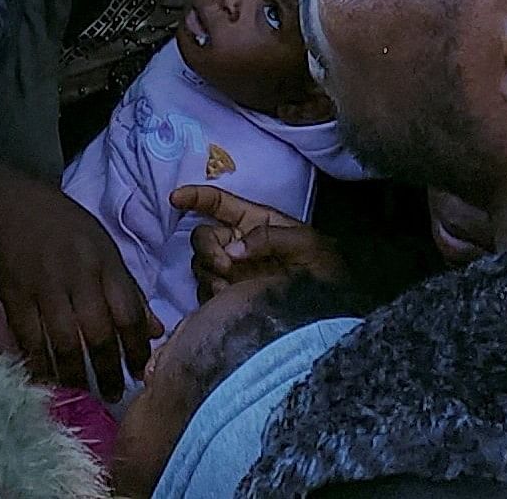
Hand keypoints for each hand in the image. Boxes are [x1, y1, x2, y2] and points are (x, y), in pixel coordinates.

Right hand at [0, 164, 153, 390]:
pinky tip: (48, 378)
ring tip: (83, 391)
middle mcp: (78, 275)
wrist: (9, 201)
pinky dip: (39, 363)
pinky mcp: (14, 294)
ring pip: (64, 342)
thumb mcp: (103, 246)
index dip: (137, 347)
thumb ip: (128, 289)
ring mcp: (44, 286)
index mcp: (104, 261)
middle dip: (109, 369)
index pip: (129, 312)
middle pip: (99, 333)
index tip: (140, 371)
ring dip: (76, 374)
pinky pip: (29, 338)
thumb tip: (156, 331)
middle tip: (114, 394)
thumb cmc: (62, 224)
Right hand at [175, 184, 346, 297]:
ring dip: (209, 273)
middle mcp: (238, 244)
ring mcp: (232, 271)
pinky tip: (227, 300)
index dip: (196, 196)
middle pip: (202, 236)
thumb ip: (268, 238)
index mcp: (254, 221)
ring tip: (230, 287)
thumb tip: (232, 252)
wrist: (331, 310)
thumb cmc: (324, 267)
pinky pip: (205, 292)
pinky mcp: (229, 297)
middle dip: (207, 249)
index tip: (176, 198)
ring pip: (200, 265)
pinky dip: (210, 294)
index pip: (218, 203)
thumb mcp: (305, 243)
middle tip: (224, 267)